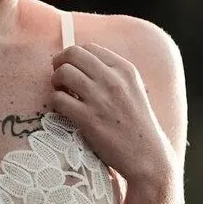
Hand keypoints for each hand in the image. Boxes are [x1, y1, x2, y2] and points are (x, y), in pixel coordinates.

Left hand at [50, 43, 172, 185]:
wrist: (147, 155)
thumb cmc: (137, 124)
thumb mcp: (133, 90)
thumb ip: (112, 74)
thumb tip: (80, 63)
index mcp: (125, 69)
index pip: (89, 47)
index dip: (74, 56)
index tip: (72, 69)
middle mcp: (113, 80)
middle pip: (72, 54)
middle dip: (60, 63)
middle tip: (60, 78)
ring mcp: (100, 99)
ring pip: (62, 73)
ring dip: (55, 81)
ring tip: (61, 93)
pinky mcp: (88, 119)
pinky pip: (58, 99)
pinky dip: (55, 102)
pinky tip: (63, 109)